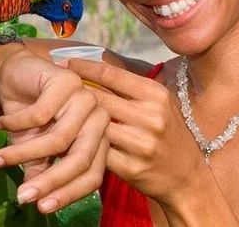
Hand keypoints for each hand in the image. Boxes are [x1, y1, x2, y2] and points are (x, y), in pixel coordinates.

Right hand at [0, 51, 109, 212]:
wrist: (13, 78)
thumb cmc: (30, 117)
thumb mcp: (34, 151)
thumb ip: (41, 173)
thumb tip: (37, 202)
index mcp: (99, 139)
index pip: (93, 174)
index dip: (68, 194)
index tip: (42, 208)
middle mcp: (99, 119)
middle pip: (80, 159)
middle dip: (48, 180)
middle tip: (22, 196)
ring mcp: (87, 98)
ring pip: (59, 139)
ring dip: (22, 153)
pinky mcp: (68, 81)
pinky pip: (41, 114)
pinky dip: (16, 123)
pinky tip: (0, 123)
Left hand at [61, 58, 208, 207]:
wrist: (186, 177)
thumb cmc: (169, 133)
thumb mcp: (159, 104)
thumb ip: (132, 88)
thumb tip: (95, 65)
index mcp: (156, 94)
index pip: (111, 74)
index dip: (83, 66)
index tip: (62, 62)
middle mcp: (150, 116)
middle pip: (98, 98)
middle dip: (72, 91)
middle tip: (51, 86)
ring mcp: (141, 143)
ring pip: (94, 125)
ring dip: (72, 119)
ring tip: (54, 111)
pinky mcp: (131, 168)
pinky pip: (97, 152)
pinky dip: (81, 144)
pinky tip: (67, 139)